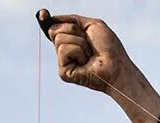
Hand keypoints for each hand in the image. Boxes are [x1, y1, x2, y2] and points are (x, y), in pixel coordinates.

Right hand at [36, 11, 159, 122]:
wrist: (117, 66)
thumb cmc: (109, 47)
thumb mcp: (92, 25)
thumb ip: (72, 19)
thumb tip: (51, 18)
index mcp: (71, 40)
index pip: (54, 27)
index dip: (47, 20)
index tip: (43, 13)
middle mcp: (65, 51)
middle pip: (55, 30)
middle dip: (73, 30)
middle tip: (88, 43)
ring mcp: (63, 62)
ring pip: (59, 39)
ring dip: (79, 42)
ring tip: (89, 54)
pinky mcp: (63, 72)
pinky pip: (64, 50)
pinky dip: (78, 51)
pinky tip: (86, 62)